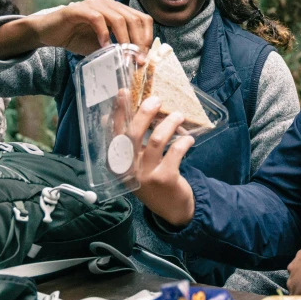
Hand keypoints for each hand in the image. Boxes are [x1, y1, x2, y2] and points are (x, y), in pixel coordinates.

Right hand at [34, 0, 153, 54]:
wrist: (50, 33)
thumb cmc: (77, 38)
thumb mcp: (103, 46)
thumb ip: (118, 49)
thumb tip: (137, 62)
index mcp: (118, 9)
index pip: (143, 19)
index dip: (148, 37)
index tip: (144, 57)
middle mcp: (109, 3)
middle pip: (134, 19)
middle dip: (139, 42)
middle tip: (137, 60)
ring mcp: (94, 3)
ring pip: (119, 19)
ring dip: (124, 40)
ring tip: (124, 56)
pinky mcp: (79, 9)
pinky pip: (97, 19)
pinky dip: (104, 34)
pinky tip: (104, 47)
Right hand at [124, 95, 195, 226]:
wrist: (171, 208)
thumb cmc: (151, 177)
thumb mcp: (135, 163)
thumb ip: (128, 143)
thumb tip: (111, 116)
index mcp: (117, 163)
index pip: (114, 133)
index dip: (118, 111)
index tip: (124, 92)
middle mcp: (127, 170)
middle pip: (133, 134)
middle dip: (145, 112)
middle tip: (157, 99)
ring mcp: (145, 175)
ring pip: (156, 140)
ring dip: (169, 124)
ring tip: (178, 115)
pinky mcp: (165, 178)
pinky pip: (175, 152)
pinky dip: (183, 142)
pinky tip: (189, 139)